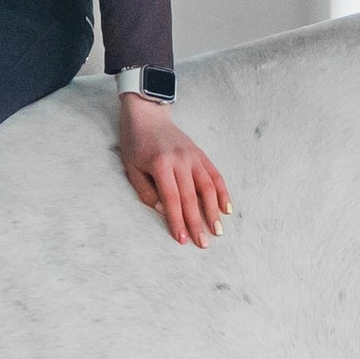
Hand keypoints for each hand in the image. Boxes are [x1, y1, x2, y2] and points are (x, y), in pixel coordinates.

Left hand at [117, 94, 231, 246]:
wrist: (147, 115)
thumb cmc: (135, 143)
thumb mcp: (132, 168)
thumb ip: (146, 192)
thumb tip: (165, 211)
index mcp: (160, 165)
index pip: (172, 199)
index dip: (178, 221)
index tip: (183, 240)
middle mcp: (180, 160)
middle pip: (192, 197)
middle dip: (198, 222)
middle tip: (203, 243)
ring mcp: (193, 156)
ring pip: (208, 187)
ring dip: (214, 211)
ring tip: (218, 231)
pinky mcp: (201, 154)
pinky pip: (215, 175)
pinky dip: (223, 192)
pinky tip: (227, 208)